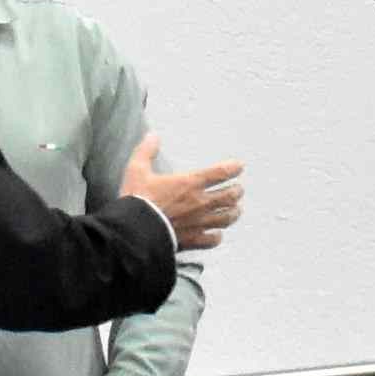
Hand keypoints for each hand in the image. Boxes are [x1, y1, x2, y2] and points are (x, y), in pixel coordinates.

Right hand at [119, 137, 245, 251]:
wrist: (135, 231)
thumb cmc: (138, 199)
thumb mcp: (137, 169)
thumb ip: (146, 150)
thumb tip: (152, 135)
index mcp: (190, 183)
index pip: (221, 173)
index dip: (233, 168)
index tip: (239, 166)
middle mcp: (200, 203)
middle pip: (230, 196)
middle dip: (237, 191)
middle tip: (238, 189)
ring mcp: (199, 223)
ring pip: (227, 218)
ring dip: (234, 212)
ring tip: (236, 210)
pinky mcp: (193, 240)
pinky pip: (213, 240)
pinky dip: (217, 236)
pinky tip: (217, 234)